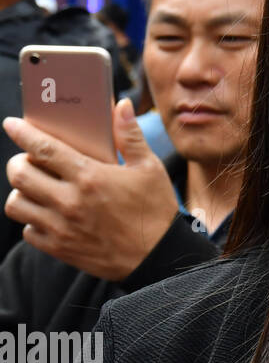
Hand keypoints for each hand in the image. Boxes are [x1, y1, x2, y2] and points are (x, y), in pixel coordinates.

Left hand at [3, 100, 178, 280]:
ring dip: (22, 192)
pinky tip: (48, 213)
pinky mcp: (59, 248)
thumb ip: (130, 135)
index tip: (12, 125)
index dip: (23, 134)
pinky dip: (32, 219)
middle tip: (29, 160)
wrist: (159, 257)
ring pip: (16, 203)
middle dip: (18, 162)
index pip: (43, 149)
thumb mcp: (150, 168)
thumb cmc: (155, 210)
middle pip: (19, 174)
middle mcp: (70, 201)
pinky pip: (27, 230)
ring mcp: (61, 226)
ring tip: (36, 188)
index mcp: (91, 177)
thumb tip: (120, 105)